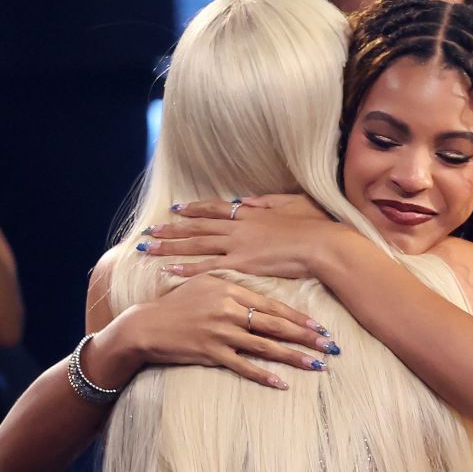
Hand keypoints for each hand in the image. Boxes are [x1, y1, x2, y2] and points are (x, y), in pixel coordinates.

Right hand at [112, 272, 333, 388]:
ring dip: (293, 357)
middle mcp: (228, 309)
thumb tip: (265, 302)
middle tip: (331, 346)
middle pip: (275, 325)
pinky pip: (243, 366)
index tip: (321, 326)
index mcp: (230, 290)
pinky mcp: (210, 352)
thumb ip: (235, 293)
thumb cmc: (178, 305)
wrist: (145, 326)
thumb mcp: (206, 287)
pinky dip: (263, 375)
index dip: (299, 317)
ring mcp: (219, 332)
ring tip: (316, 365)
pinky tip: (281, 383)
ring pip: (265, 346)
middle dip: (306, 336)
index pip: (273, 306)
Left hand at [138, 194, 339, 280]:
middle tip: (151, 230)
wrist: (324, 244)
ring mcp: (239, 245)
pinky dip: (187, 269)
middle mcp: (239, 227)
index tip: (177, 209)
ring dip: (171, 246)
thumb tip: (246, 200)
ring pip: (197, 245)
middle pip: (198, 226)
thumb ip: (267, 202)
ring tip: (149, 249)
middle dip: (173, 228)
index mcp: (251, 213)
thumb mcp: (293, 204)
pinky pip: (209, 267)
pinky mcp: (243, 264)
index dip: (195, 209)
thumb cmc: (316, 226)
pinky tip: (169, 271)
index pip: (215, 209)